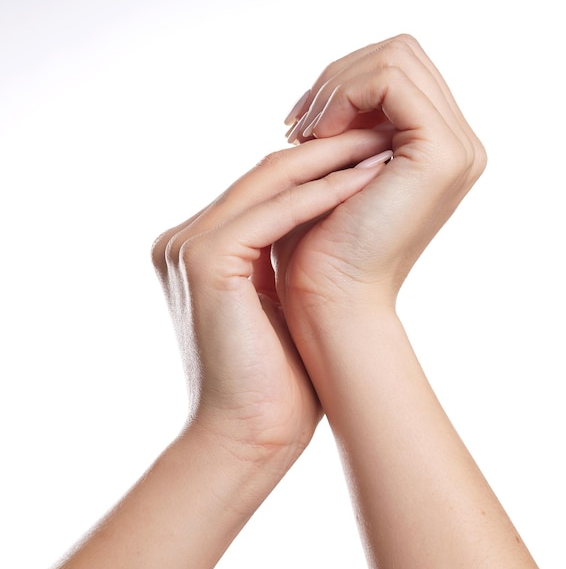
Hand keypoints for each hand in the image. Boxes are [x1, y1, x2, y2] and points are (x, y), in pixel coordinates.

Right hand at [150, 131, 389, 461]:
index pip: (260, 191)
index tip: (365, 153)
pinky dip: (320, 195)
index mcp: (198, 249)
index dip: (314, 168)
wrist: (246, 436)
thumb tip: (322, 226)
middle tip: (377, 131)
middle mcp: (183, 240)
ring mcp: (186, 246)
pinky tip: (365, 178)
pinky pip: (273, 213)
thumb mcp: (277, 304)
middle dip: (325, 152)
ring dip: (328, 161)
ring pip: (267, 183)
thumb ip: (280, 260)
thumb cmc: (274, 380)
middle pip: (262, 176)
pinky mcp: (203, 259)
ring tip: (379, 143)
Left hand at [277, 34, 485, 316]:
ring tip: (305, 133)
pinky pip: (390, 81)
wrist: (332, 298)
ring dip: (337, 88)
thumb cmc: (322, 244)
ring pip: (396, 57)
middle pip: (400, 53)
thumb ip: (349, 125)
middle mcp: (459, 144)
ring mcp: (458, 148)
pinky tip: (319, 135)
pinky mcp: (442, 153)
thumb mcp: (335, 170)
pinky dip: (344, 96)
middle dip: (338, 79)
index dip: (343, 83)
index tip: (301, 123)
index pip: (398, 71)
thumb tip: (334, 84)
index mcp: (438, 149)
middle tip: (300, 125)